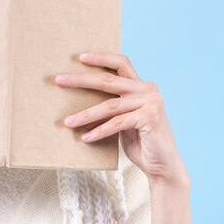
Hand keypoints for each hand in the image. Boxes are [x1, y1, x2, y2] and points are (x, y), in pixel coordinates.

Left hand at [55, 52, 188, 186]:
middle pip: (109, 80)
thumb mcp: (125, 119)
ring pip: (110, 105)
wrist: (164, 167)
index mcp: (142, 86)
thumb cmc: (141, 143)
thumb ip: (115, 105)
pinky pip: (117, 123)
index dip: (101, 57)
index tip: (80, 57)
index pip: (121, 63)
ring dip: (86, 114)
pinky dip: (100, 131)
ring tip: (67, 122)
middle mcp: (148, 90)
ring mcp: (151, 102)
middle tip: (59, 80)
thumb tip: (83, 98)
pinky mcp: (150, 118)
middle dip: (81, 79)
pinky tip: (85, 137)